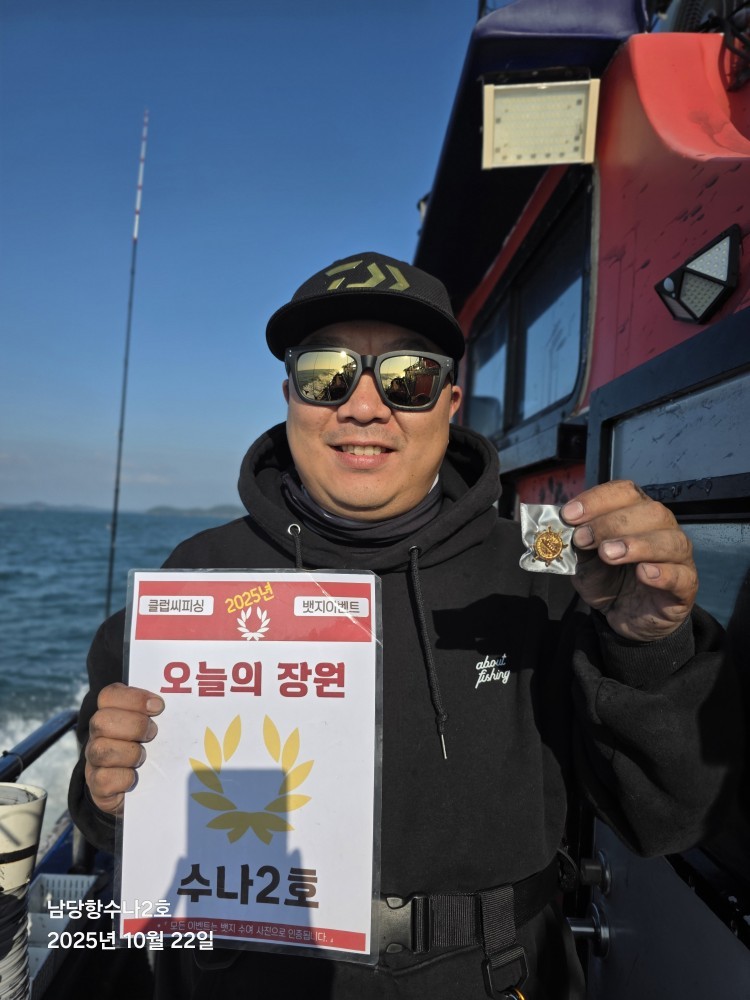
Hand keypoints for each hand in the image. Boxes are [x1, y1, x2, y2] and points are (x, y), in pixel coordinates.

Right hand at [84, 683, 164, 815]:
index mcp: (112, 714)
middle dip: (133, 726)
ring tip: (144, 757)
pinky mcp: (97, 785)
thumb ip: (166, 714)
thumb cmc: (156, 750)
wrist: (146, 789)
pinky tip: (134, 778)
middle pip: (100, 720)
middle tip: (153, 733)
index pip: (109, 695)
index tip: (159, 706)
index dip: (133, 698)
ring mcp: (94, 760)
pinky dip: (123, 778)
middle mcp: (98, 735)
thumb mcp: (161, 728)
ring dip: (129, 753)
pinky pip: (103, 779)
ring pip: (100, 750)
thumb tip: (191, 701)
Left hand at [561, 480, 696, 640]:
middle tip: (583, 539)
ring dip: (636, 544)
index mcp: (637, 513)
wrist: (625, 616)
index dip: (597, 500)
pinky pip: (682, 576)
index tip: (569, 515)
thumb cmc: (608, 580)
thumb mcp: (585, 562)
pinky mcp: (686, 586)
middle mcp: (663, 528)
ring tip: (608, 554)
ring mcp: (678, 557)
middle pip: (649, 512)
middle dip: (611, 523)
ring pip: (671, 540)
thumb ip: (579, 546)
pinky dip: (663, 573)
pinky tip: (644, 574)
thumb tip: (565, 529)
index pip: (625, 492)